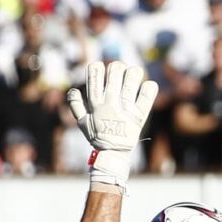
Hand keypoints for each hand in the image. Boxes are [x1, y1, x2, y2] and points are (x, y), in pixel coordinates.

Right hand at [66, 60, 158, 186]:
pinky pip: (147, 96)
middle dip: (118, 67)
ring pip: (132, 79)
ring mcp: (125, 109)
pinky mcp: (139, 116)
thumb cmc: (98, 137)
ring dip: (134, 73)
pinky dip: (149, 88)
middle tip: (120, 72)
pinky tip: (147, 87)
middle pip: (115, 71)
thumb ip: (75, 106)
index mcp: (96, 103)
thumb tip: (72, 91)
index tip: (101, 70)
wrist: (112, 155)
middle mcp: (110, 103)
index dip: (97, 67)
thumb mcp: (82, 123)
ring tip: (134, 75)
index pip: (94, 74)